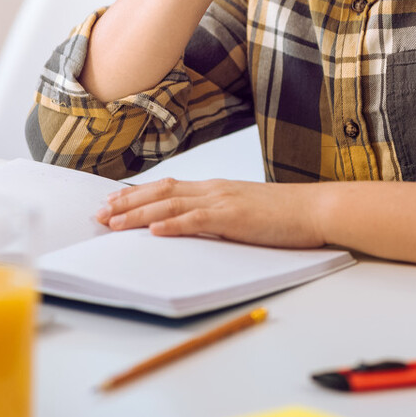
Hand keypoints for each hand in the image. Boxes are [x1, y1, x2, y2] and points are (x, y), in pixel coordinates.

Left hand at [95, 177, 325, 248]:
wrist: (316, 209)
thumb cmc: (285, 215)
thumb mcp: (244, 211)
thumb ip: (218, 215)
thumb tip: (194, 226)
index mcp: (215, 188)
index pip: (167, 187)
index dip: (136, 194)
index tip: (111, 201)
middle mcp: (213, 189)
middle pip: (160, 192)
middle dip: (125, 203)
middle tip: (98, 214)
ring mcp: (223, 201)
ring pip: (170, 203)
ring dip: (138, 214)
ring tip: (113, 223)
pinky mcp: (234, 217)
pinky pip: (197, 219)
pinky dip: (173, 223)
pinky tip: (153, 229)